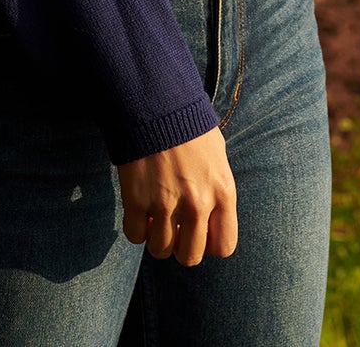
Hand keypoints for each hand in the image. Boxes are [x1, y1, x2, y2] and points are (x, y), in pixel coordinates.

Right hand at [118, 125, 238, 264]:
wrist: (156, 102)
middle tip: (173, 227)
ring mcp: (166, 204)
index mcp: (223, 192)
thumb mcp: (218, 157)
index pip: (224, 247)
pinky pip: (135, 237)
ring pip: (161, 251)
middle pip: (190, 257)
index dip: (208, 243)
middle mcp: (197, 204)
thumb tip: (211, 223)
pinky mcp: (136, 200)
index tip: (198, 231)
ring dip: (156, 238)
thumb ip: (218, 193)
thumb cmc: (190, 127)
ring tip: (155, 215)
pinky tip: (139, 209)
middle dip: (181, 246)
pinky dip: (135, 227)